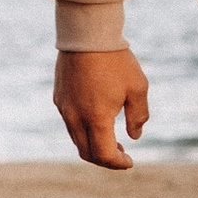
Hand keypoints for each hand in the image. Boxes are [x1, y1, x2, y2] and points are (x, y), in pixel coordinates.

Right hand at [55, 46, 149, 170]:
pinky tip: (98, 119)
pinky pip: (70, 124)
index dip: (117, 163)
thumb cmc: (116, 60)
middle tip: (121, 153)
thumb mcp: (138, 88)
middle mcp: (75, 117)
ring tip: (112, 138)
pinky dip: (84, 131)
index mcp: (96, 118)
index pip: (103, 155)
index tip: (130, 161)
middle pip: (86, 152)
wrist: (86, 34)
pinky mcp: (59, 98)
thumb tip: (134, 136)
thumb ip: (138, 116)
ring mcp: (64, 108)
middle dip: (105, 159)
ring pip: (76, 139)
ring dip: (93, 145)